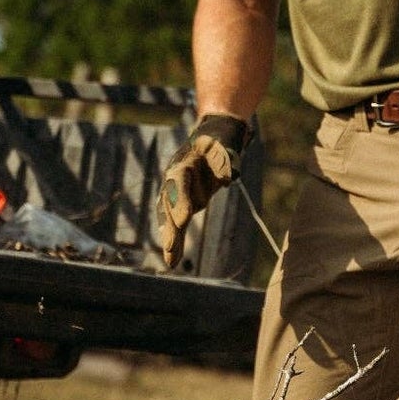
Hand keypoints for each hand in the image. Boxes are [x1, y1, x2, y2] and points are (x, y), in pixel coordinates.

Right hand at [156, 114, 248, 269]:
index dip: (180, 201)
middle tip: (170, 245)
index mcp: (183, 162)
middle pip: (170, 205)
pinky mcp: (183, 205)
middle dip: (170, 226)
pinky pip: (177, 225)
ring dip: (171, 240)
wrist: (212, 139)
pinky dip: (175, 243)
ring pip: (170, 219)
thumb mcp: (223, 145)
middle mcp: (175, 180)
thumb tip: (228, 177)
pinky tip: (172, 261)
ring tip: (170, 260)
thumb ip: (224, 159)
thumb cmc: (219, 142)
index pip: (179, 183)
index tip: (184, 220)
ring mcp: (177, 194)